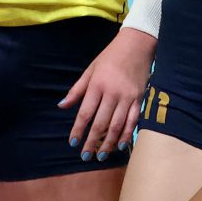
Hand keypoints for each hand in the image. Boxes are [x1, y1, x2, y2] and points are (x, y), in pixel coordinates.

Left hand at [59, 25, 152, 157]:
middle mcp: (112, 93)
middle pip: (101, 123)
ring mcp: (128, 97)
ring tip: (101, 155)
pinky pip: (133, 120)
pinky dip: (126, 134)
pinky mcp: (139, 99)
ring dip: (108, 142)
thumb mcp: (90, 70)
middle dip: (92, 141)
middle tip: (85, 156)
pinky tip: (120, 145)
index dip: (78, 130)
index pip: (85, 113)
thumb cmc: (110, 57)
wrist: (137, 45)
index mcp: (97, 85)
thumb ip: (77, 90)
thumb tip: (62, 106)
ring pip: (117, 125)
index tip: (72, 143)